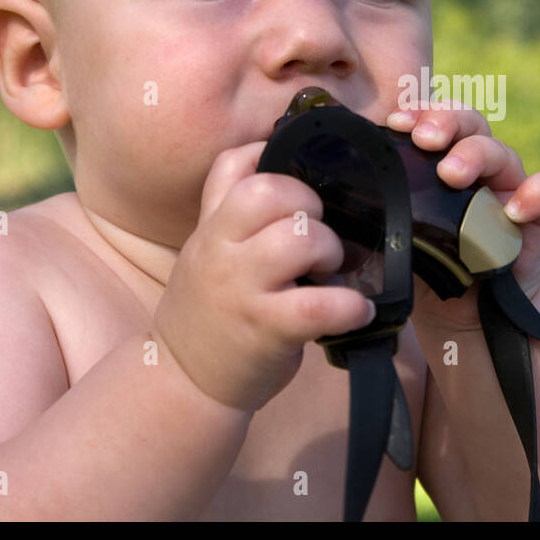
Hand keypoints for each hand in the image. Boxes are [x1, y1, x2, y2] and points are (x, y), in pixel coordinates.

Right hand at [152, 142, 375, 412]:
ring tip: (330, 271)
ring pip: (299, 239)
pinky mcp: (266, 328)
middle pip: (270, 191)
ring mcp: (241, 288)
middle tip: (318, 234)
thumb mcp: (208, 254)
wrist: (183, 383)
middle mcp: (220, 249)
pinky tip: (357, 311)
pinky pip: (319, 305)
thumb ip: (236, 218)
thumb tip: (291, 180)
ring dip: (330, 250)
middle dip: (310, 204)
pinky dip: (350, 306)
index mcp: (210, 226)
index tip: (299, 172)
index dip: (271, 155)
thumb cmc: (210, 313)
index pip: (232, 165)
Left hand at [385, 100, 539, 331]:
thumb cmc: (419, 262)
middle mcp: (477, 169)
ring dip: (478, 155)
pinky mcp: (536, 221)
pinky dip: (539, 194)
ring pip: (503, 153)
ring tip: (453, 174)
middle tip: (425, 140)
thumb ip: (370, 202)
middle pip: (470, 124)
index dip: (419, 112)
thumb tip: (323, 185)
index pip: (434, 119)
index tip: (394, 122)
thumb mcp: (389, 229)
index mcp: (440, 161)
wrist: (459, 313)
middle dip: (446, 122)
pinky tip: (515, 209)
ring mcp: (509, 191)